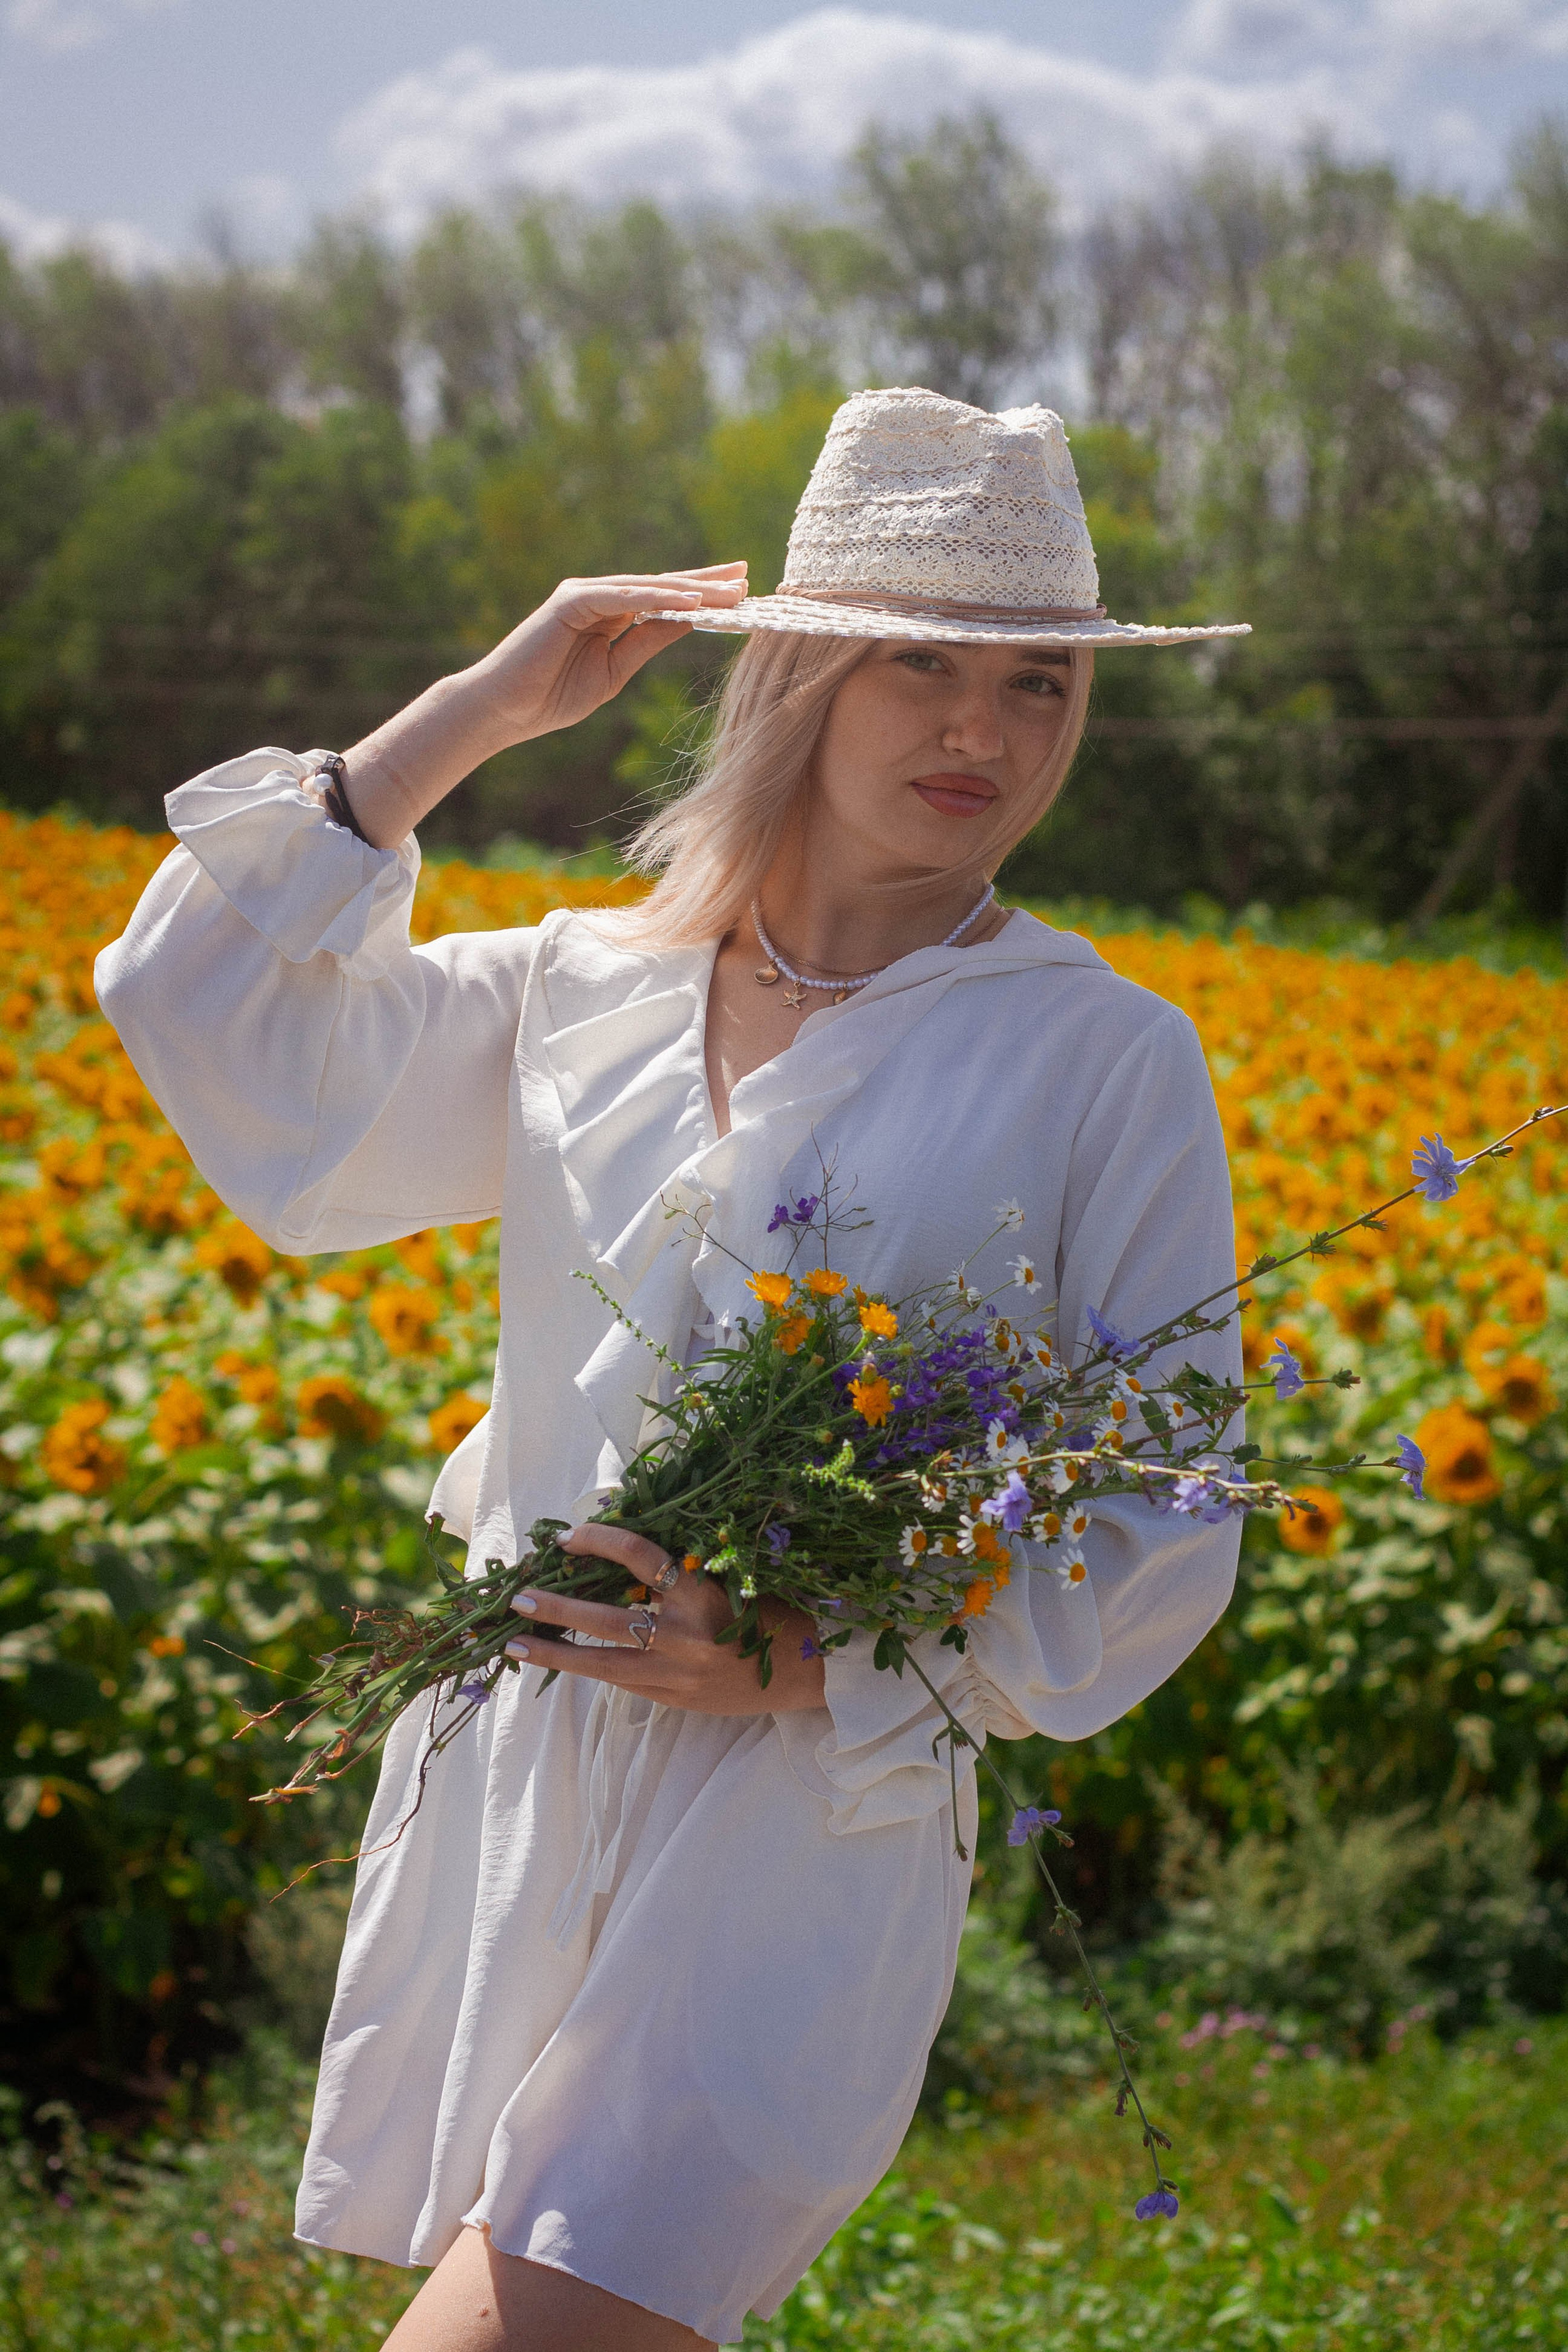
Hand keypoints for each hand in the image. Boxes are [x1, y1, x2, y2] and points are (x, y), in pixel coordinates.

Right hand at [471, 563, 748, 743]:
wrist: (506, 710)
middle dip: (705, 583)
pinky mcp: (570, 601)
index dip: (701, 596)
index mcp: (611, 615)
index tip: (740, 595)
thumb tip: (686, 621)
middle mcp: (600, 597)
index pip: (663, 601)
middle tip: (747, 577)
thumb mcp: (615, 671)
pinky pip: (622, 596)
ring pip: (647, 586)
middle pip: (662, 586)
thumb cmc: (552, 696)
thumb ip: (646, 643)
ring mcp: (584, 594)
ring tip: (730, 589)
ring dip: (690, 588)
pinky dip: (656, 597)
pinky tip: (689, 600)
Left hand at [503, 1524, 827, 1715]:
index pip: (640, 1556)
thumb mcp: (725, 1579)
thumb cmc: (764, 1612)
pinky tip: (557, 1661)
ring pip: (600, 1664)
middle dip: (558, 1608)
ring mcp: (676, 1673)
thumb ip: (675, 1571)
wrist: (802, 1672)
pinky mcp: (671, 1698)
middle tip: (521, 1598)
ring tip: (515, 1645)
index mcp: (703, 1592)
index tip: (567, 1536)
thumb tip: (611, 1551)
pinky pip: (619, 1681)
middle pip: (606, 1619)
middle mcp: (686, 1634)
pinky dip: (586, 1669)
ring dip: (555, 1652)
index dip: (599, 1540)